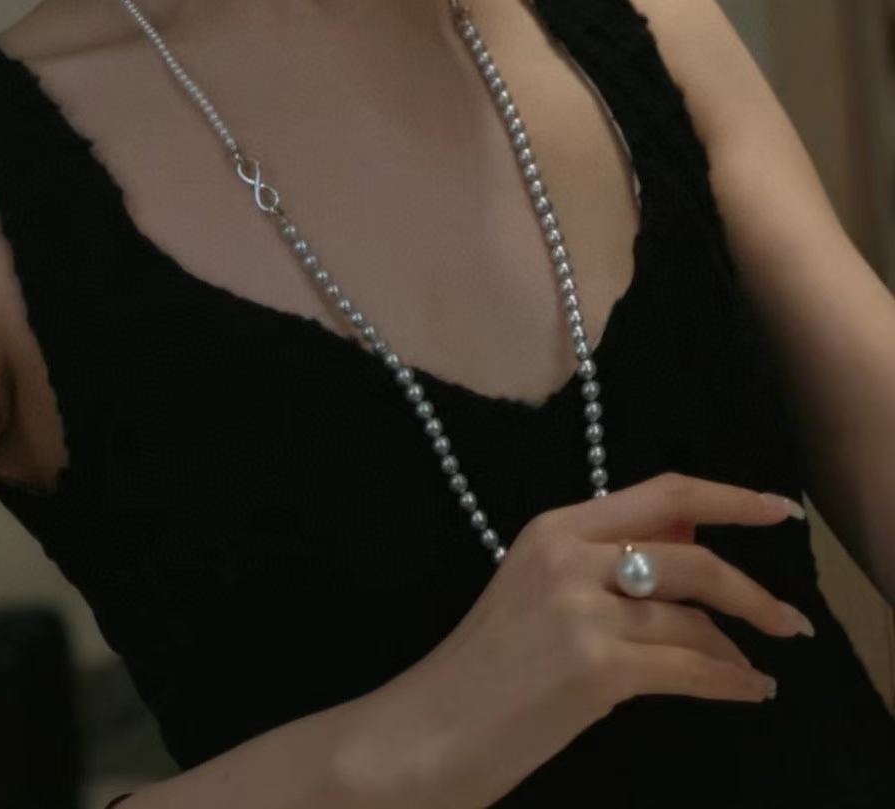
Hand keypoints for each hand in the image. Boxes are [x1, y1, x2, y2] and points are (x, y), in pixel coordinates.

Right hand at [364, 473, 810, 808]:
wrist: (432, 726)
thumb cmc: (487, 663)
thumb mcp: (539, 588)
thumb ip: (605, 562)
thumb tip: (690, 548)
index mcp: (555, 526)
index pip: (661, 493)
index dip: (729, 498)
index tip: (776, 510)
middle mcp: (569, 555)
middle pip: (690, 555)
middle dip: (750, 589)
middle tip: (787, 619)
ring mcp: (582, 610)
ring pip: (693, 617)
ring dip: (739, 646)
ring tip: (758, 665)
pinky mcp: (596, 667)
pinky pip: (688, 669)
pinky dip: (728, 682)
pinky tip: (746, 690)